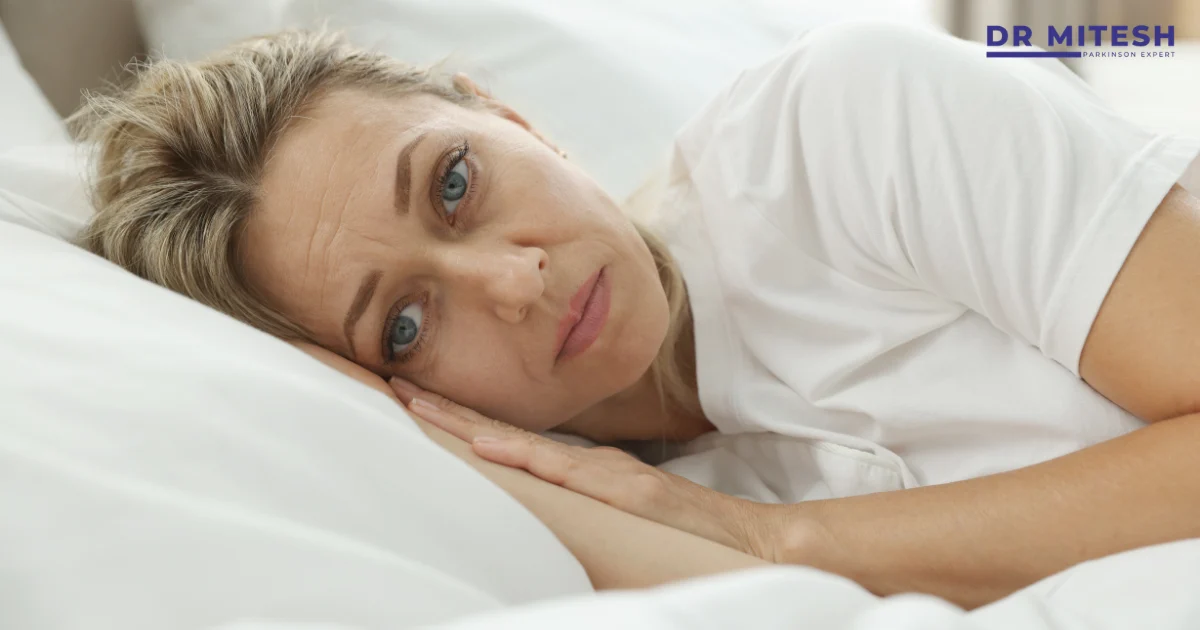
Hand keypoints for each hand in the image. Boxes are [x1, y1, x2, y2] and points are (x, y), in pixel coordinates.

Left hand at [389, 376, 781, 560]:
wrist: (741, 537)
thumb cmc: (674, 527)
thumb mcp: (613, 506)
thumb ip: (575, 495)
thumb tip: (529, 489)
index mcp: (575, 464)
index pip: (503, 436)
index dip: (455, 415)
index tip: (408, 397)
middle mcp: (582, 459)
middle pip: (498, 427)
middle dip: (443, 406)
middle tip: (390, 382)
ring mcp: (600, 471)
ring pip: (519, 439)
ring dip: (464, 420)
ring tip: (415, 401)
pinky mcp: (622, 488)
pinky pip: (563, 470)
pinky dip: (522, 455)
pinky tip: (487, 444)